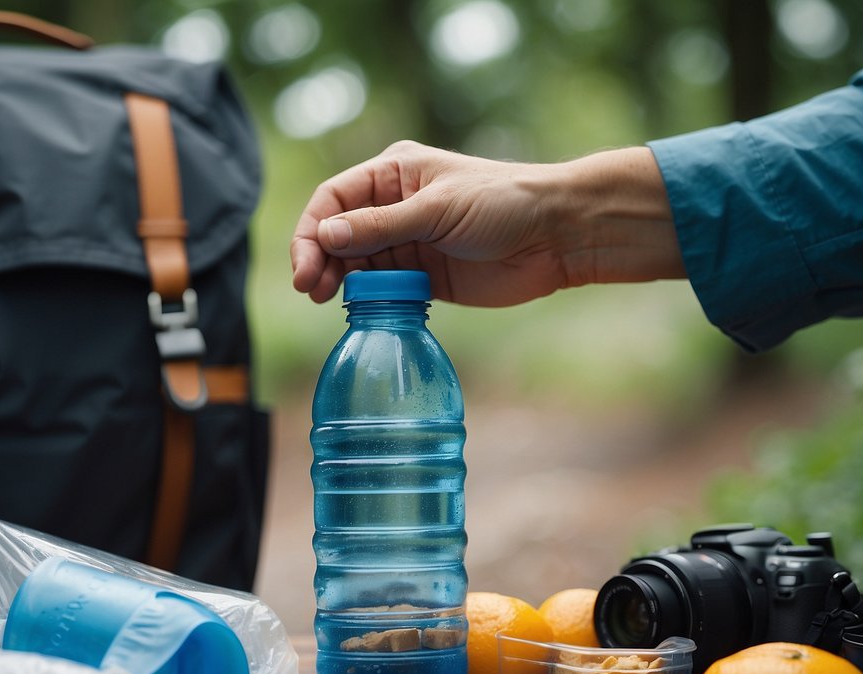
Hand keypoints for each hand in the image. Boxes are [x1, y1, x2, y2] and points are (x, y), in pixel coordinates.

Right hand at [290, 140, 685, 305]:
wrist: (556, 236)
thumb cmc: (503, 203)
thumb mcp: (437, 209)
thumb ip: (381, 225)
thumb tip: (326, 234)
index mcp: (394, 174)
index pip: (333, 199)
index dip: (312, 230)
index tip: (305, 264)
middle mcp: (395, 207)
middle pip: (338, 234)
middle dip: (319, 259)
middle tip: (311, 289)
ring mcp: (409, 244)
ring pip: (357, 264)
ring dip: (339, 281)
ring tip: (327, 299)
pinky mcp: (424, 278)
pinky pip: (383, 290)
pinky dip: (367, 299)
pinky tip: (357, 309)